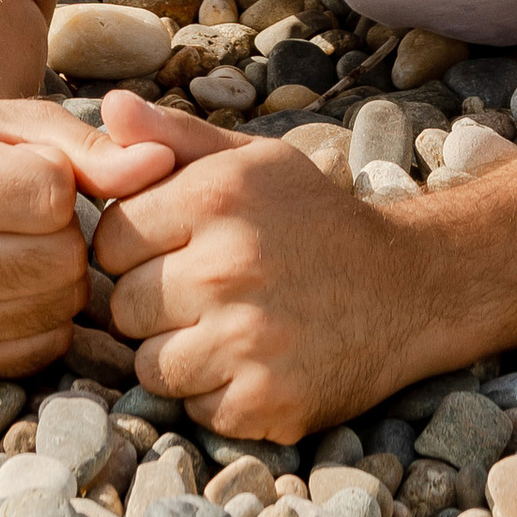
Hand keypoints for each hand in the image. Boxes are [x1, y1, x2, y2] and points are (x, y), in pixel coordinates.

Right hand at [0, 98, 180, 387]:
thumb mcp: (26, 125)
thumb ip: (95, 148)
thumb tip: (161, 163)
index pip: (53, 197)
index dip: (65, 179)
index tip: (36, 169)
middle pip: (61, 261)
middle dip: (69, 233)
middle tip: (37, 215)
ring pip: (58, 309)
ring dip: (63, 276)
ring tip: (28, 244)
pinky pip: (42, 349)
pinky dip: (48, 318)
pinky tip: (18, 284)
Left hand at [91, 91, 426, 437]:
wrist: (407, 286)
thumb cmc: (314, 219)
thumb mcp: (253, 161)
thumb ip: (173, 136)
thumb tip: (109, 107)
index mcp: (218, 196)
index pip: (110, 239)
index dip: (133, 249)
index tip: (171, 249)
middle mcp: (228, 265)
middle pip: (122, 309)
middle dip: (151, 305)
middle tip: (203, 293)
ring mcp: (246, 339)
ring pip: (150, 367)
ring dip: (178, 355)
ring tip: (226, 329)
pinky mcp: (264, 400)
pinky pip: (193, 409)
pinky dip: (215, 395)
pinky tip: (252, 364)